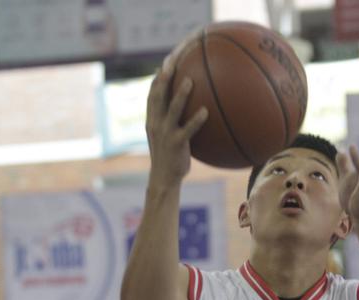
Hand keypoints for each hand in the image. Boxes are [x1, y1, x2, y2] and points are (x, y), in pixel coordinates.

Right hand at [145, 56, 208, 184]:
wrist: (164, 178)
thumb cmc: (170, 156)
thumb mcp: (166, 135)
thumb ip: (173, 120)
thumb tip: (189, 107)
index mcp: (152, 119)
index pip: (152, 94)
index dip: (158, 77)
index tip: (166, 62)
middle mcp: (156, 123)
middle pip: (158, 95)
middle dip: (164, 78)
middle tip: (173, 62)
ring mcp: (165, 133)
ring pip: (172, 109)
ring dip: (180, 94)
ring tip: (190, 81)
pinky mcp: (176, 144)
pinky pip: (187, 130)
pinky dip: (196, 120)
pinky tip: (206, 111)